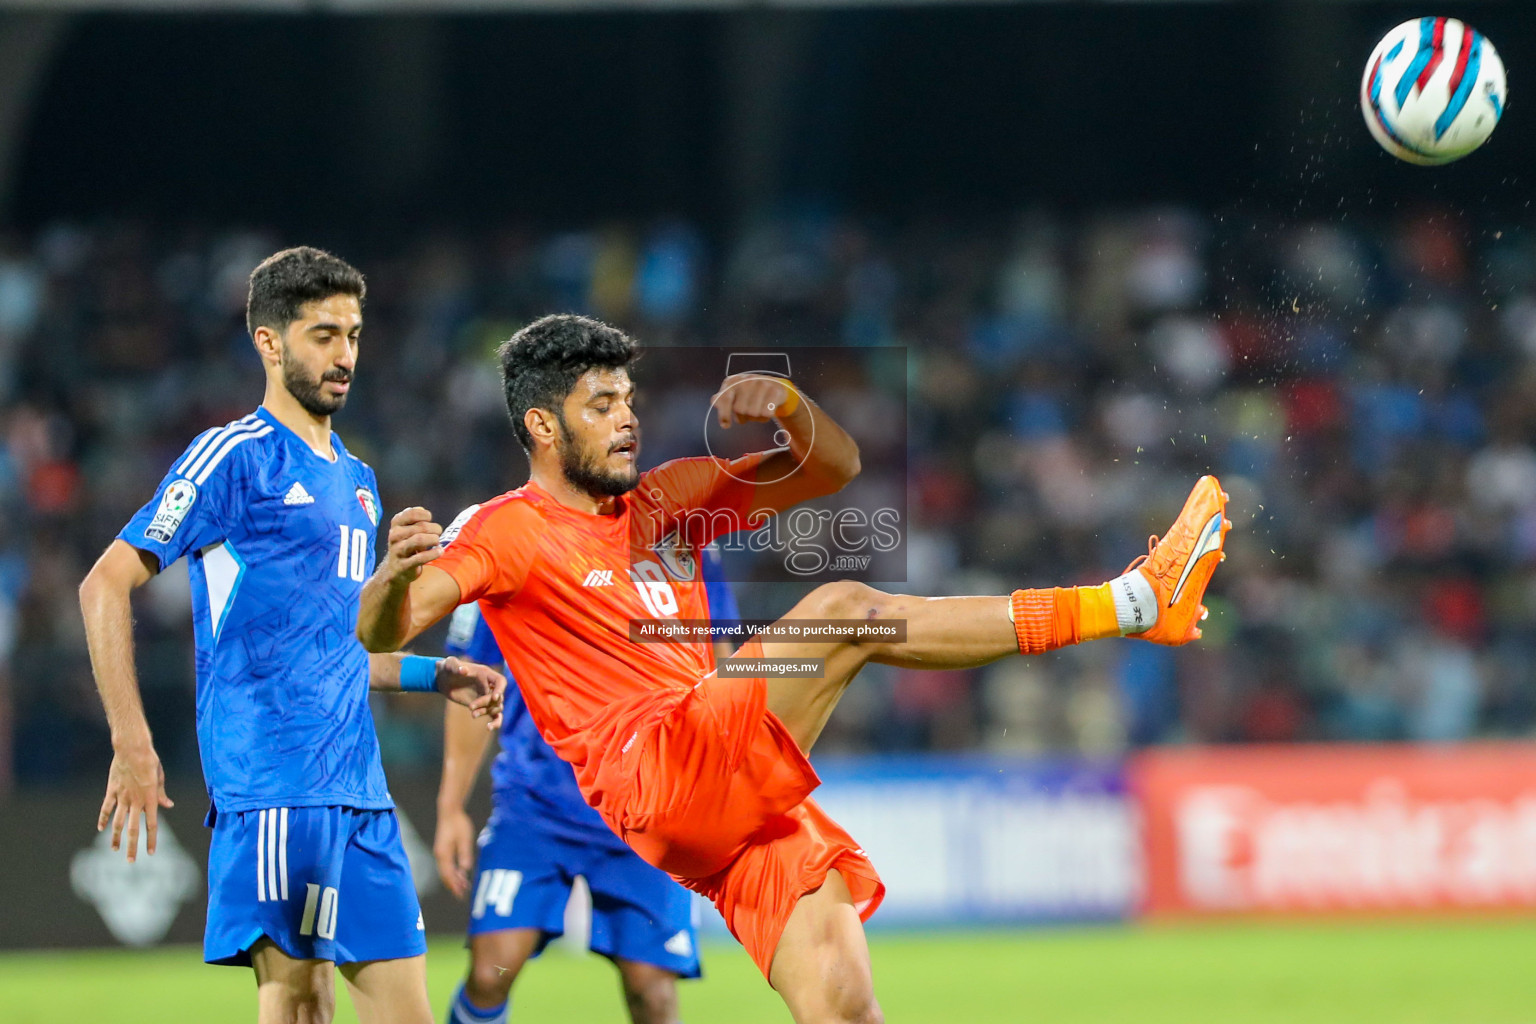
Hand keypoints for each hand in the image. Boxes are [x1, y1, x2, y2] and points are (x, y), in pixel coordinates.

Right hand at [98, 744, 172, 862]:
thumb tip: (168, 805)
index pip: (152, 825)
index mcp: (150, 799)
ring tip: (114, 850)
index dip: (152, 840)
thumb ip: (162, 793)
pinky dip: (103, 819)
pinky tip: (101, 829)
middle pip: (133, 829)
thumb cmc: (150, 760)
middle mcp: (136, 801)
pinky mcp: (112, 790)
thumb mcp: (160, 776)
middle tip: (131, 861)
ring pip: (118, 822)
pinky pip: (106, 808)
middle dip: (132, 846)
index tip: (151, 853)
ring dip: (116, 837)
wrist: (132, 748)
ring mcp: (122, 797)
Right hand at [380, 508, 442, 586]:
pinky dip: (433, 553)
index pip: (411, 514)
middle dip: (435, 529)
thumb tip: (421, 510)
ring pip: (419, 540)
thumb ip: (414, 518)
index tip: (429, 520)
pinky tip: (440, 551)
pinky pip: (420, 558)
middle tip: (438, 533)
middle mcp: (394, 536)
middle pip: (421, 527)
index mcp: (396, 525)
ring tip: (438, 542)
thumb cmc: (407, 545)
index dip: (425, 515)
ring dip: (433, 539)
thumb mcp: (408, 529)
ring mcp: (397, 551)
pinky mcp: (403, 565)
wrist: (394, 570)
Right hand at [433, 806, 476, 898]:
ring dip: (453, 880)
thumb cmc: (458, 823)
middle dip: (453, 886)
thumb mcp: (465, 838)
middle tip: (462, 895)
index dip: (455, 886)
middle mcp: (439, 855)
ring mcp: (440, 853)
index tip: (461, 894)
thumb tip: (465, 869)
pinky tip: (460, 875)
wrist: (449, 811)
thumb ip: (465, 854)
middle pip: (445, 876)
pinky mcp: (442, 850)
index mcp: (444, 854)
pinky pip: (446, 866)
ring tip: (463, 887)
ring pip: (445, 872)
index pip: (449, 874)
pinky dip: (452, 873)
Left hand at [437, 656, 505, 730]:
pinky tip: (489, 728)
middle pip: (497, 697)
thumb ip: (456, 666)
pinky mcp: (482, 706)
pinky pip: (494, 715)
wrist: (443, 679)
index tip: (494, 698)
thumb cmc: (448, 668)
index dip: (500, 689)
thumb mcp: (450, 664)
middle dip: (485, 703)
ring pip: (496, 707)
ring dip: (486, 712)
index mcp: (485, 674)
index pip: (500, 681)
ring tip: (472, 714)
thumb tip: (463, 670)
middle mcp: (489, 686)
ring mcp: (486, 697)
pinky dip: (495, 722)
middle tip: (470, 707)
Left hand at [710, 373, 796, 428]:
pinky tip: (767, 411)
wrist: (774, 386)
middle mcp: (747, 380)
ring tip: (757, 411)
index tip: (725, 425)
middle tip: (747, 414)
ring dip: (755, 418)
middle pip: (739, 410)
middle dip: (742, 417)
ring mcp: (762, 384)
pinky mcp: (775, 391)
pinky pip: (766, 413)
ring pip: (753, 413)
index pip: (724, 399)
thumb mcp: (734, 393)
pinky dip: (765, 417)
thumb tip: (714, 401)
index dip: (724, 414)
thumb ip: (722, 399)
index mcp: (733, 381)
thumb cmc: (750, 393)